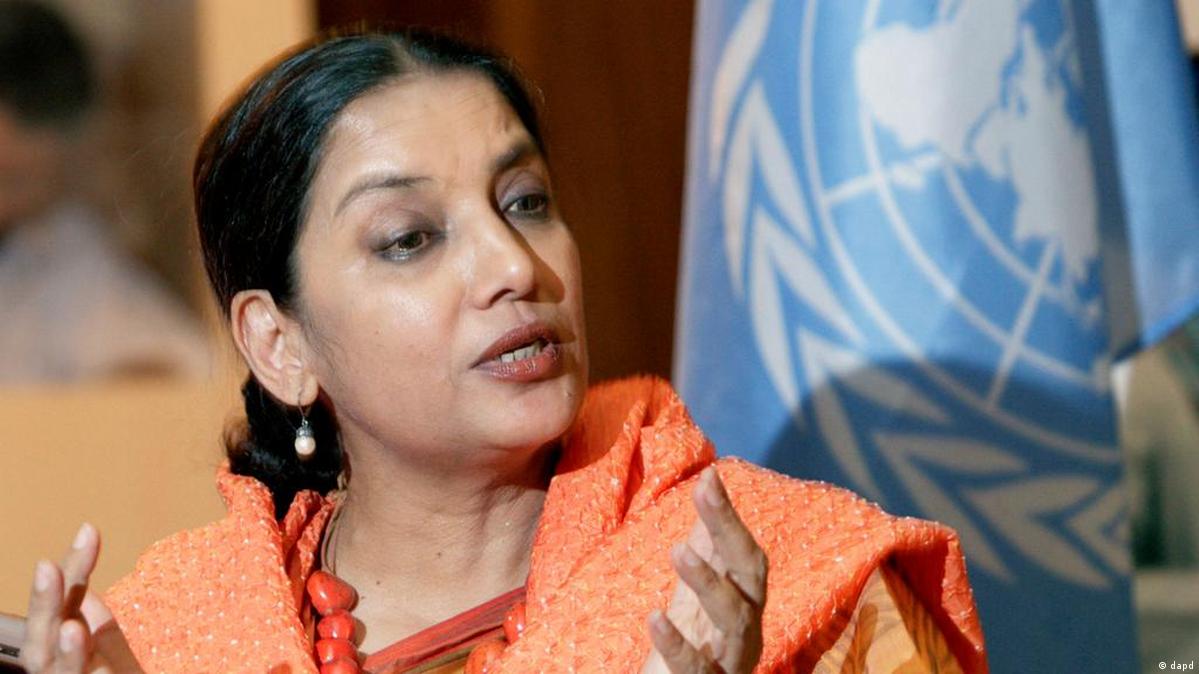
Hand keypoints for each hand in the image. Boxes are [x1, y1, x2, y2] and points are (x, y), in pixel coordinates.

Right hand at [21, 523, 143, 672]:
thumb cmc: (115, 672)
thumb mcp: (108, 640)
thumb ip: (93, 613)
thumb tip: (79, 578)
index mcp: (64, 642)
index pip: (67, 599)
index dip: (74, 566)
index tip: (89, 529)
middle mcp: (60, 665)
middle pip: (46, 636)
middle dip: (43, 603)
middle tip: (46, 565)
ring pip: (60, 671)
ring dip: (65, 651)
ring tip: (69, 627)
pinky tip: (96, 660)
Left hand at [640, 466, 767, 673]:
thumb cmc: (692, 648)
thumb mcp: (697, 592)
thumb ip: (705, 545)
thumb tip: (709, 479)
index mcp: (744, 604)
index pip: (744, 553)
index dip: (729, 516)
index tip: (708, 477)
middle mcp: (746, 631)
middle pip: (751, 577)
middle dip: (730, 532)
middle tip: (703, 493)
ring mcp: (730, 662)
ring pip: (735, 621)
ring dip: (709, 582)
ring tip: (678, 550)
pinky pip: (696, 670)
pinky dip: (678, 645)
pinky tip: (655, 618)